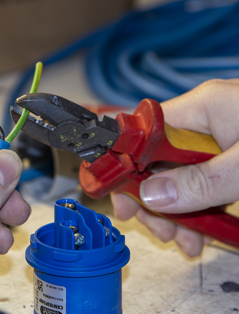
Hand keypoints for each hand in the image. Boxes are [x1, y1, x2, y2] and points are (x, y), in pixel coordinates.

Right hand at [111, 79, 238, 256]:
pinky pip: (197, 184)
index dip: (125, 160)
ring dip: (172, 211)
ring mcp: (215, 143)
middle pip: (154, 157)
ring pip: (174, 176)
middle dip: (149, 196)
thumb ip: (205, 181)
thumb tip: (152, 196)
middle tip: (153, 228)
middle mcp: (203, 122)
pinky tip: (198, 232)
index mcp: (203, 108)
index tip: (120, 195)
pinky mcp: (227, 161)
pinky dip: (193, 210)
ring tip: (180, 241)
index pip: (143, 128)